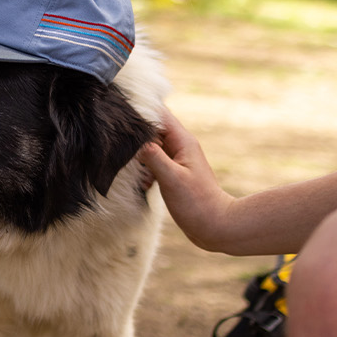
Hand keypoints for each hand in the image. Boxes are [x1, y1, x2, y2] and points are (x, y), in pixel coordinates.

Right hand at [136, 106, 238, 251]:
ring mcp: (177, 160)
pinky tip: (145, 184)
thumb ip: (153, 156)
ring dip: (140, 156)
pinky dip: (146, 170)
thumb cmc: (197, 203)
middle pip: (153, 128)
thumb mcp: (171, 178)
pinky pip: (154, 163)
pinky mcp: (174, 173)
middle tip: (126, 150)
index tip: (122, 115)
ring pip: (151, 146)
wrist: (215, 226)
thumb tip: (136, 140)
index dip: (141, 110)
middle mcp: (180, 146)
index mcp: (183, 141)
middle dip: (137, 137)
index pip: (159, 113)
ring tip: (139, 172)